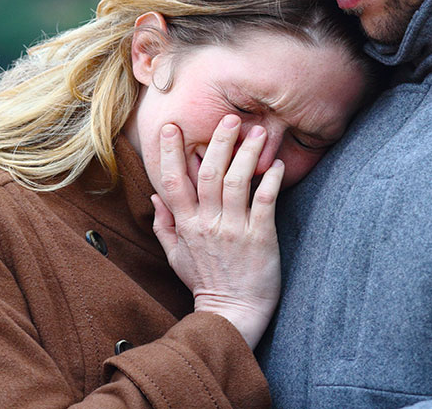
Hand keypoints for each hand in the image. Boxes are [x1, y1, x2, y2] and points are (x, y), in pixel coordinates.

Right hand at [150, 116, 283, 348]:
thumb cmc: (205, 282)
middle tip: (230, 118)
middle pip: (208, 173)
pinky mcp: (260, 238)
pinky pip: (265, 202)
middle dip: (218, 142)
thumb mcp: (175, 256)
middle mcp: (207, 224)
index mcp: (185, 225)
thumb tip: (155, 197)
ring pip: (237, 182)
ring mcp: (234, 230)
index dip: (170, 152)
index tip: (172, 127)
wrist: (233, 314)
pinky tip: (276, 165)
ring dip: (247, 154)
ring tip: (258, 132)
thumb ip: (164, 225)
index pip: (173, 181)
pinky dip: (270, 181)